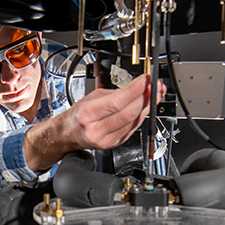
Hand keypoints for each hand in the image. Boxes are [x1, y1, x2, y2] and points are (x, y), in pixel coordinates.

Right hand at [23, 74, 164, 171]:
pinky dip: (142, 116)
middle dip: (146, 98)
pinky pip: (133, 128)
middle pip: (128, 113)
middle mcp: (97, 130)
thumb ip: (114, 93)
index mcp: (88, 114)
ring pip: (134, 122)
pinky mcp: (116, 144)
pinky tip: (146, 106)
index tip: (146, 80)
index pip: (116, 102)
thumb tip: (137, 88)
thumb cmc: (79, 115)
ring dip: (148, 106)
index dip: (134, 90)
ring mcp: (107, 140)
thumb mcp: (92, 97)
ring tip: (156, 94)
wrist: (68, 135)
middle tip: (155, 86)